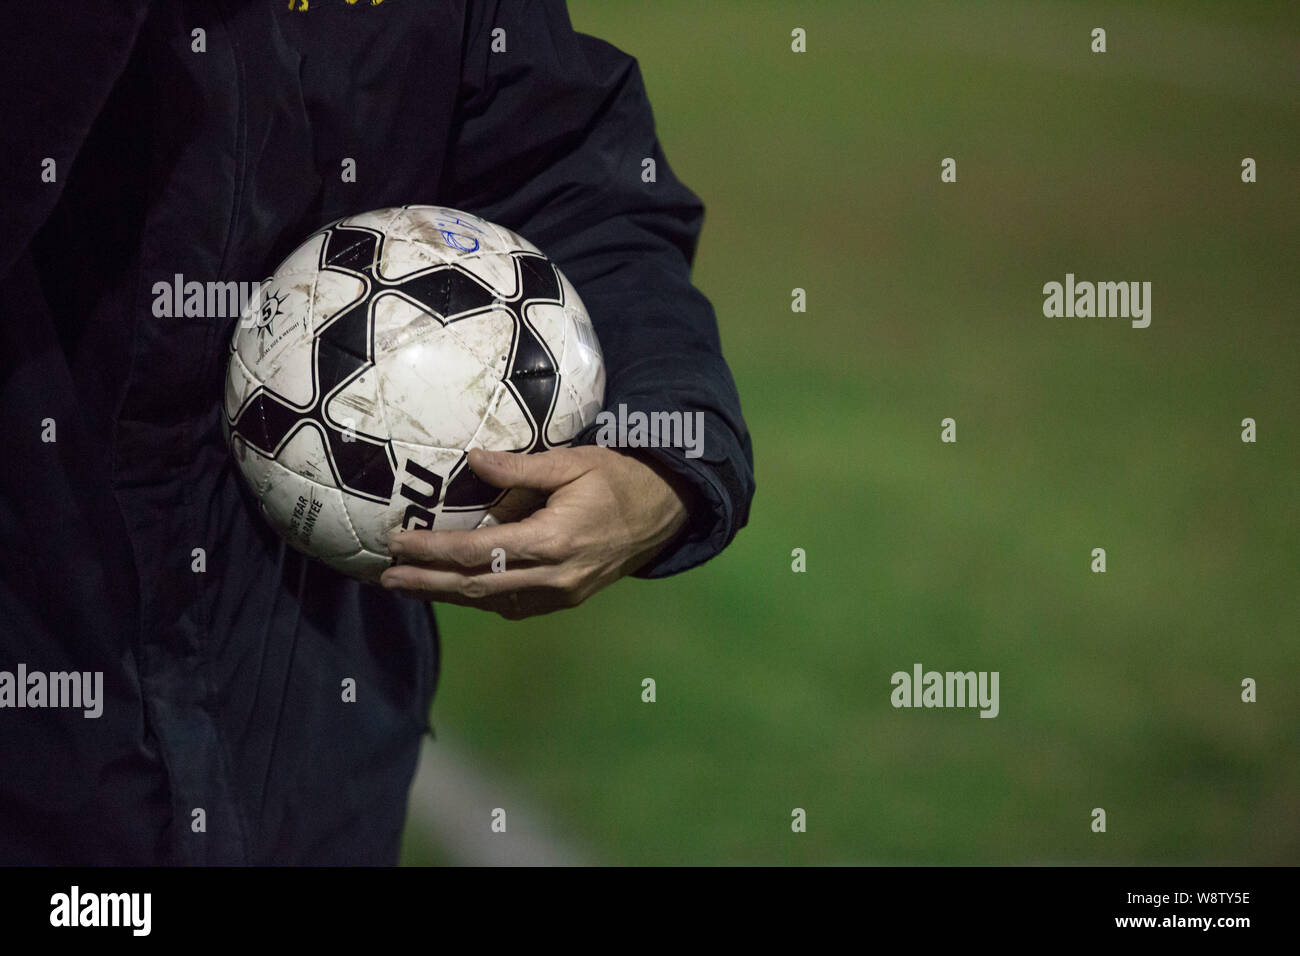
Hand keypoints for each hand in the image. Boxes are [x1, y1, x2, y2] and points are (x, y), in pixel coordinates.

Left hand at [380, 445, 694, 618]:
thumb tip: (472, 459)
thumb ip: (521, 468)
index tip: (398, 542)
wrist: (665, 513)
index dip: (433, 551)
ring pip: (492, 602)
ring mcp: (562, 593)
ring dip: (447, 595)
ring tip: (408, 583)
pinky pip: (514, 605)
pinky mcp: (566, 598)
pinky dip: (480, 598)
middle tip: (385, 578)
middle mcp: (555, 576)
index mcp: (553, 540)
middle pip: (476, 587)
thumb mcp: (574, 461)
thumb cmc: (619, 479)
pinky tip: (455, 588)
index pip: (478, 552)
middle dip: (427, 583)